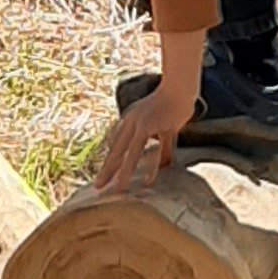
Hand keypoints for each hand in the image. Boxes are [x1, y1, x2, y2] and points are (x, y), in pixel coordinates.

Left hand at [89, 72, 195, 196]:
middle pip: (117, 151)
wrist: (179, 88)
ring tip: (119, 190)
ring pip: (133, 153)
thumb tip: (161, 163)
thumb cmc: (170, 105)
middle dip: (108, 170)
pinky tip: (147, 181)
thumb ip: (157, 143)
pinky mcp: (160, 127)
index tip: (101, 178)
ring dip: (125, 172)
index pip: (115, 146)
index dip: (108, 162)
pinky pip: (156, 150)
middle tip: (98, 187)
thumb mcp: (157, 124)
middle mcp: (132, 122)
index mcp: (128, 121)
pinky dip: (152, 167)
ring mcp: (144, 124)